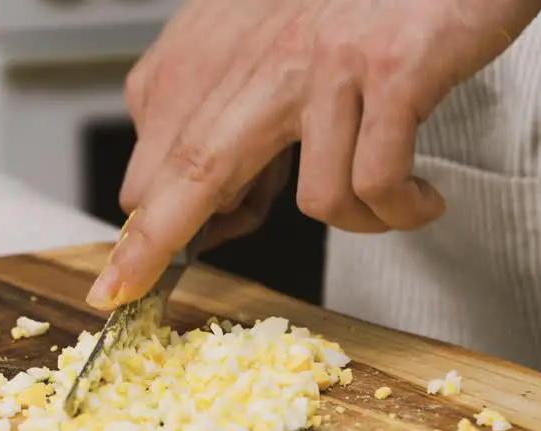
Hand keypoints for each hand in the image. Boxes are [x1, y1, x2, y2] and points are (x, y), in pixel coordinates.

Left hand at [87, 0, 540, 309]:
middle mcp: (271, 54)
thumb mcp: (290, 46)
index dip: (142, 219)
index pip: (168, 147)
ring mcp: (328, 64)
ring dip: (360, 222)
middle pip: (197, 166)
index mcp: (237, 49)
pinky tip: (422, 199)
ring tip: (389, 204)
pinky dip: (403, 208)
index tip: (118, 272)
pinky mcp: (390, 70)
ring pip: (314, 197)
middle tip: (124, 292)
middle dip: (153, 240)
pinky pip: (377, 180)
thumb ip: (245, 115)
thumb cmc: (380, 0)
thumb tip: (223, 211)